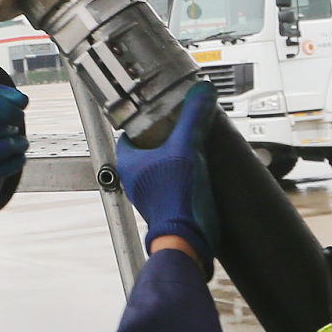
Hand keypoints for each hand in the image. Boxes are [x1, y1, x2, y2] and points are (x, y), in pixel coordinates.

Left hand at [114, 85, 218, 270]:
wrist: (187, 238)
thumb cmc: (175, 199)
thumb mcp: (186, 147)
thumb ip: (194, 117)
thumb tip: (202, 92)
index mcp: (128, 162)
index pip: (131, 132)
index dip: (145, 119)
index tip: (160, 110)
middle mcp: (136, 178)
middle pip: (148, 147)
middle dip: (165, 136)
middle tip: (181, 124)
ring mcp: (151, 193)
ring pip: (162, 165)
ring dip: (177, 155)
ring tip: (194, 143)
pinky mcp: (168, 204)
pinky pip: (174, 180)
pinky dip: (185, 172)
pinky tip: (200, 167)